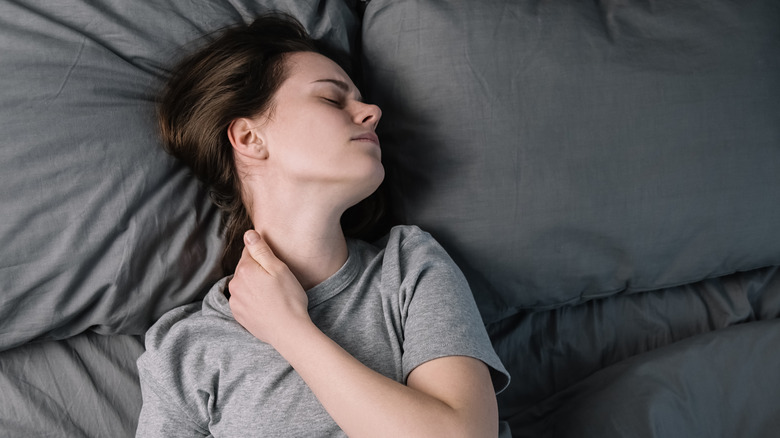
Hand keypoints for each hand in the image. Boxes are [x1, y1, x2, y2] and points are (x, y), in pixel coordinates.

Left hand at [228, 230, 310, 346]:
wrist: (288, 331)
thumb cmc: (288, 299)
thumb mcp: (279, 269)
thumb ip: (261, 249)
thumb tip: (248, 234)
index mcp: (245, 270)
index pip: (249, 251)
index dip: (263, 256)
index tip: (274, 265)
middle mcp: (234, 285)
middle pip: (245, 268)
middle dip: (257, 271)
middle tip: (276, 281)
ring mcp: (235, 301)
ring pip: (243, 285)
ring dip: (254, 286)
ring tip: (272, 295)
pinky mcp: (238, 315)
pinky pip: (243, 300)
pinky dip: (252, 300)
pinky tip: (266, 305)